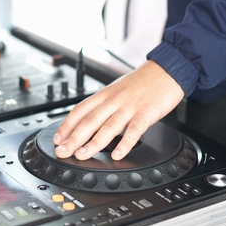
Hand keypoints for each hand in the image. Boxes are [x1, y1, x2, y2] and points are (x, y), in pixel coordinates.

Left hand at [53, 60, 184, 160]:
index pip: (80, 110)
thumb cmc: (143, 82)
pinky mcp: (146, 113)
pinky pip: (134, 131)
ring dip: (93, 143)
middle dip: (74, 138)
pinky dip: (124, 144)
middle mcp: (114, 100)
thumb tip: (89, 122)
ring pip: (108, 127)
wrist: (167, 70)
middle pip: (89, 120)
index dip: (67, 125)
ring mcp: (130, 106)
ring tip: (82, 155)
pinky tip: (117, 155)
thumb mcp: (118, 89)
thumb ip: (104, 105)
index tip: (58, 139)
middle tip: (63, 152)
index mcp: (105, 94)